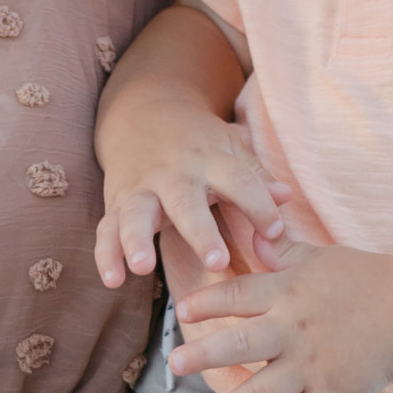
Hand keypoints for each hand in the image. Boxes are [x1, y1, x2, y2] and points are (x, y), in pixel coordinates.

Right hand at [94, 102, 287, 288]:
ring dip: (138, 240)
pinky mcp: (117, 202)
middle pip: (186, 202)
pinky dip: (106, 254)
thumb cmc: (198, 141)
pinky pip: (107, 229)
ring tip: (143, 268)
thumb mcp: (230, 148)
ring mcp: (142, 189)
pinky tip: (112, 280)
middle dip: (200, 233)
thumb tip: (286, 197)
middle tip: (216, 261)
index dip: (259, 205)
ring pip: (137, 214)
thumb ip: (256, 176)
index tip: (274, 232)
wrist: (144, 112)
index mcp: (209, 160)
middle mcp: (174, 175)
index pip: (239, 180)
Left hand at [173, 235, 392, 392]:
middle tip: (175, 364)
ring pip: (265, 391)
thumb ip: (280, 250)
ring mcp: (312, 365)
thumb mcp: (317, 256)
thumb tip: (251, 234)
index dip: (208, 302)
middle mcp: (293, 330)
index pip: (238, 295)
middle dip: (204, 355)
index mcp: (286, 293)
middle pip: (239, 343)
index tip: (183, 310)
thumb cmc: (364, 278)